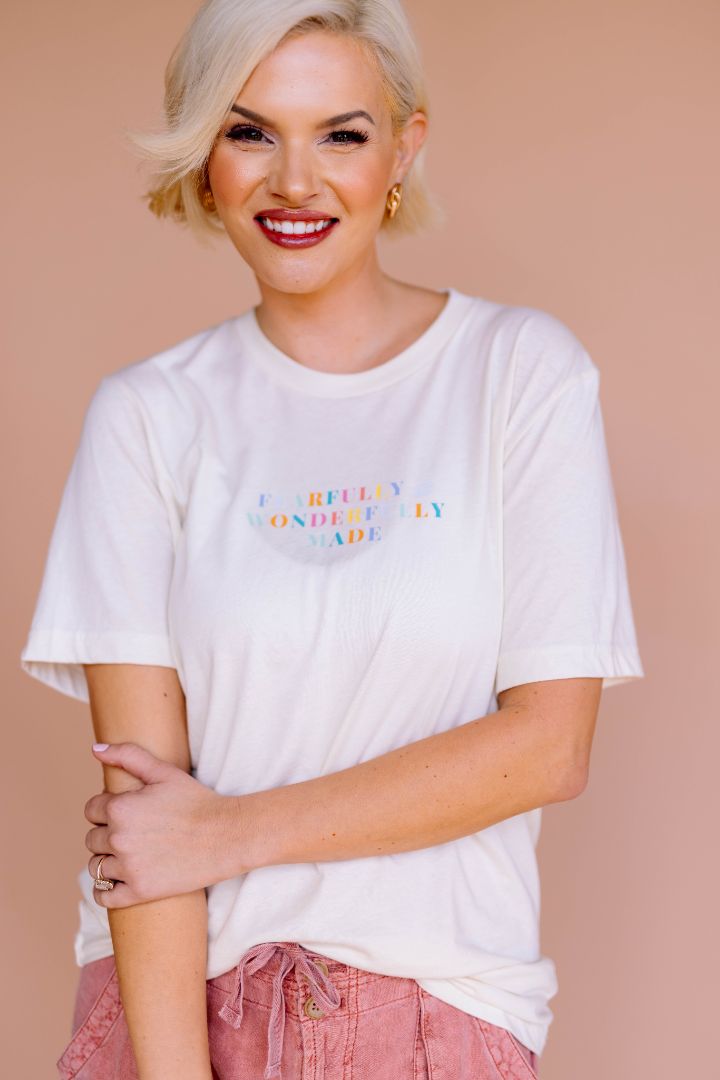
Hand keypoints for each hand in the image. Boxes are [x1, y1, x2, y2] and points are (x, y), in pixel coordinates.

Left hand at [84, 742, 243, 907]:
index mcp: (120, 808)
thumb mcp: (164, 772)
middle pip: (92, 839)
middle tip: (133, 834)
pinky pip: (105, 896)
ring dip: (106, 861)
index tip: (128, 812)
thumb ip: (127, 756)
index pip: (92, 810)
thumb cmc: (197, 801)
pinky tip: (120, 881)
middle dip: (106, 835)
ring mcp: (128, 867)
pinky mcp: (139, 891)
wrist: (226, 835)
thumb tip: (95, 749)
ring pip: (95, 867)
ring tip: (129, 855)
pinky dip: (106, 891)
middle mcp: (119, 838)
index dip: (108, 809)